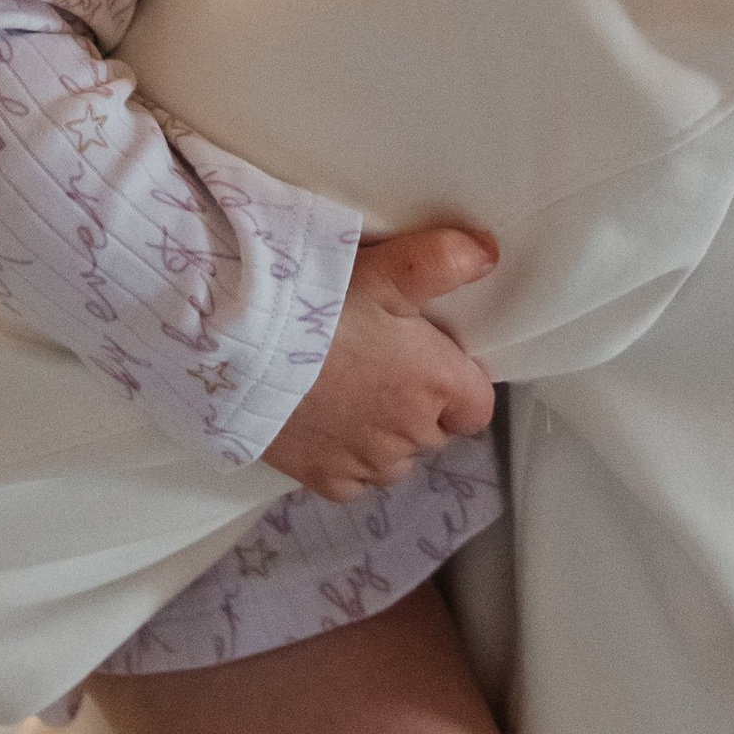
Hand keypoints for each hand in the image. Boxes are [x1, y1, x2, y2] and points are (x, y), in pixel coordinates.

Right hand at [261, 227, 499, 502]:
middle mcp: (412, 435)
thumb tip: (489, 253)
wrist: (243, 351)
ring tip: (348, 392)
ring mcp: (368, 463)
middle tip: (378, 363)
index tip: (428, 358)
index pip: (477, 405)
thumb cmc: (320, 307)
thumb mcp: (386, 269)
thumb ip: (443, 260)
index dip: (458, 383)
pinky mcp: (327, 480)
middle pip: (434, 430)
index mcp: (437, 384)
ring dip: (384, 435)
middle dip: (418, 405)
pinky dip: (346, 458)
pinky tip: (324, 424)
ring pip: (395, 459)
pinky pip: (353, 480)